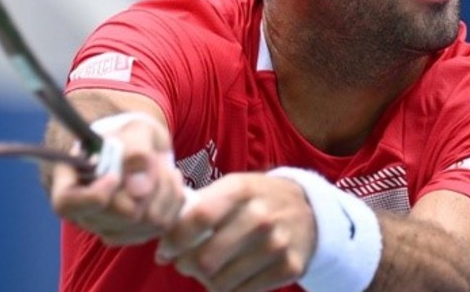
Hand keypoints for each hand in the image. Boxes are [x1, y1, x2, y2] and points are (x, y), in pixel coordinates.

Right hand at [49, 114, 187, 245]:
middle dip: (149, 184)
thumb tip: (139, 191)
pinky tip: (171, 182)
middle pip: (120, 215)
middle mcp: (83, 211)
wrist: (142, 149)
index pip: (67, 203)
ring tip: (165, 168)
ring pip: (146, 222)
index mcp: (70, 180)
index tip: (116, 175)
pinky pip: (161, 226)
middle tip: (157, 159)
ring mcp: (106, 227)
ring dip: (165, 191)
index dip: (94, 196)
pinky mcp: (132, 235)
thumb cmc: (129, 136)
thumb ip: (136, 152)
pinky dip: (173, 202)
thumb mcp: (134, 132)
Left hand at [156, 173, 316, 291]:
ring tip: (206, 271)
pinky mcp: (289, 267)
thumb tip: (161, 227)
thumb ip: (200, 203)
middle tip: (183, 263)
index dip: (173, 240)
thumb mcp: (233, 187)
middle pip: (206, 258)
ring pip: (222, 281)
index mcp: (241, 190)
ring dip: (206, 281)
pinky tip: (229, 278)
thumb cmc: (257, 199)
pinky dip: (230, 290)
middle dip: (185, 265)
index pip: (198, 218)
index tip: (163, 251)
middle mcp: (261, 216)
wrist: (309, 210)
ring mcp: (277, 244)